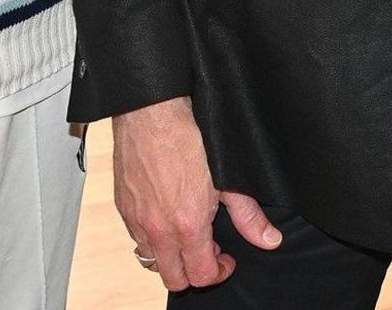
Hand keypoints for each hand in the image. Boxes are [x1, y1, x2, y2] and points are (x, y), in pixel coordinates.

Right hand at [111, 97, 281, 290]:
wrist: (152, 113)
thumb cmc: (190, 139)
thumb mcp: (229, 180)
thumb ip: (248, 216)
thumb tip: (269, 239)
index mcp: (186, 227)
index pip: (200, 276)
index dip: (218, 273)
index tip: (226, 260)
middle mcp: (157, 230)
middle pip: (173, 279)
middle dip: (193, 272)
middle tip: (209, 250)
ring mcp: (136, 221)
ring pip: (151, 260)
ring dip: (171, 256)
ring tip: (186, 233)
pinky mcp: (122, 208)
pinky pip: (136, 238)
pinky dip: (152, 237)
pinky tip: (167, 215)